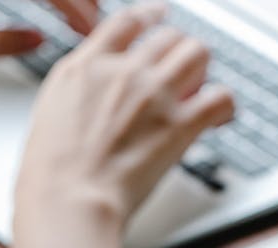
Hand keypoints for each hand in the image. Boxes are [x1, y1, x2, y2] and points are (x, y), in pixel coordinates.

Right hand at [14, 3, 234, 233]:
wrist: (69, 199)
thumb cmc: (54, 172)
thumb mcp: (52, 110)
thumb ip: (83, 89)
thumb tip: (99, 90)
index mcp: (86, 66)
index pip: (126, 22)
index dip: (149, 15)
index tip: (160, 15)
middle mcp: (123, 71)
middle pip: (169, 35)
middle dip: (178, 53)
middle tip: (182, 74)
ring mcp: (154, 94)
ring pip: (198, 52)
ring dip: (203, 70)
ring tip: (198, 92)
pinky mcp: (180, 125)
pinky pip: (221, 97)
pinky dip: (225, 105)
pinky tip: (218, 118)